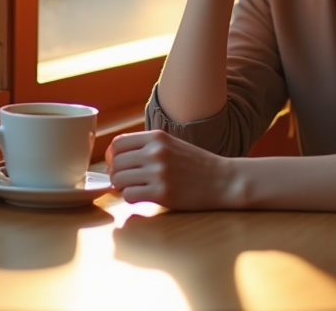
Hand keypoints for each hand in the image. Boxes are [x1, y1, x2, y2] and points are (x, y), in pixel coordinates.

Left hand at [106, 130, 240, 209]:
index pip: (118, 144)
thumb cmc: (196, 164)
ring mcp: (158, 172)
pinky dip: (130, 198)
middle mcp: (155, 152)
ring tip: (133, 189)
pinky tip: (142, 197)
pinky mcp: (162, 193)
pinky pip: (129, 195)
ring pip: (119, 179)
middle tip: (124, 181)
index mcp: (156, 137)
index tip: (117, 165)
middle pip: (115, 162)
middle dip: (115, 173)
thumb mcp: (171, 145)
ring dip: (121, 187)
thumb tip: (117, 157)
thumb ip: (147, 147)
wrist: (223, 180)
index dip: (112, 156)